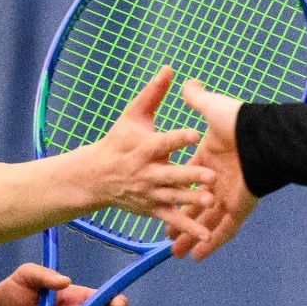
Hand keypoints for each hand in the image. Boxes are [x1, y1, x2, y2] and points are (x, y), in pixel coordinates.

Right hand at [87, 66, 215, 243]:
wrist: (96, 176)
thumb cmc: (118, 141)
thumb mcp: (133, 115)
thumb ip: (153, 93)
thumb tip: (169, 68)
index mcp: (145, 147)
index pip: (164, 141)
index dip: (178, 138)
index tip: (195, 134)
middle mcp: (148, 172)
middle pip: (172, 174)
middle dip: (190, 176)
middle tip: (210, 175)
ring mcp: (151, 193)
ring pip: (175, 198)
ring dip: (191, 201)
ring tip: (209, 202)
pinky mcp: (154, 209)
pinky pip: (173, 220)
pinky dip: (188, 230)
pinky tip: (205, 237)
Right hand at [171, 79, 255, 259]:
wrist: (261, 139)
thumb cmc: (237, 123)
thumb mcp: (211, 108)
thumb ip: (196, 98)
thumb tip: (186, 81)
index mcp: (209, 160)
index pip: (188, 179)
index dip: (176, 191)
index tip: (162, 202)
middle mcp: (218, 181)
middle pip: (195, 206)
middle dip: (181, 222)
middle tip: (165, 237)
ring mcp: (230, 196)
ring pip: (207, 222)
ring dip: (192, 238)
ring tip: (175, 254)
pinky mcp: (240, 208)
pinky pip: (225, 230)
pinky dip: (212, 243)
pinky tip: (198, 256)